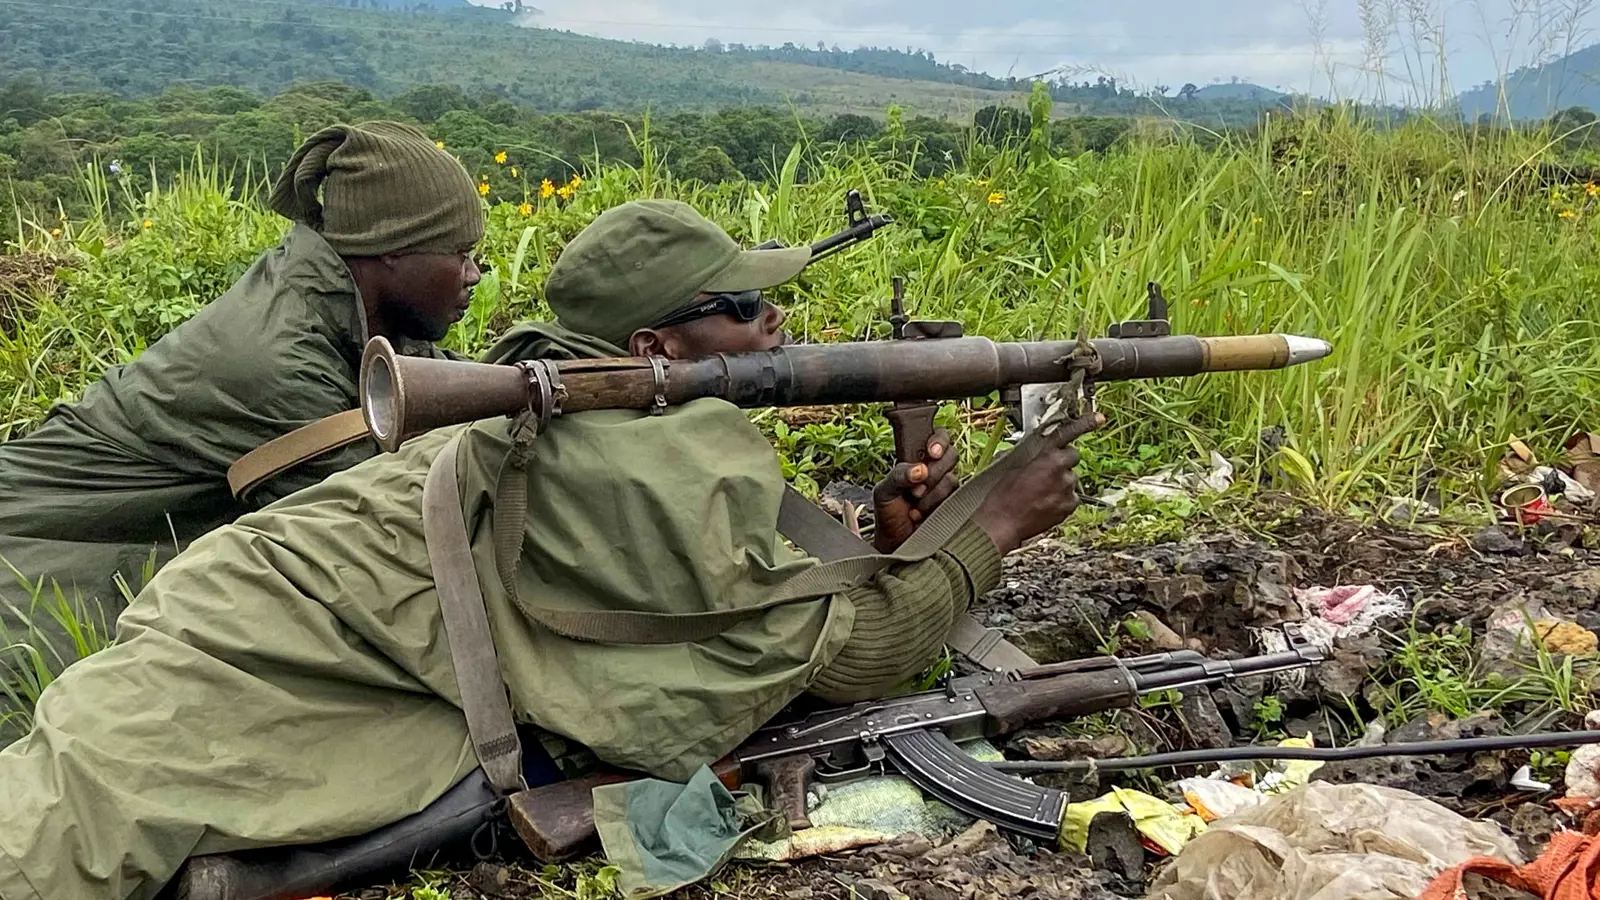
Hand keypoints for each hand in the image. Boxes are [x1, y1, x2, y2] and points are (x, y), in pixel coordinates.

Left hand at [872, 428, 958, 552]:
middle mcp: (935, 470)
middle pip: (951, 454)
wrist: (896, 543)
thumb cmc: (888, 515)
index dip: (939, 440)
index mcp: (917, 458)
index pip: (937, 437)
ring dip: (932, 494)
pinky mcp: (955, 504)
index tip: (931, 452)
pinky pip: (956, 497)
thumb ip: (898, 474)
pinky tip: (922, 513)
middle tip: (917, 487)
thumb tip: (921, 470)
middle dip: (935, 471)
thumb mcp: (884, 491)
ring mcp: (946, 487)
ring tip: (915, 505)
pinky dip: (937, 505)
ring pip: (952, 478)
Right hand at [972, 411, 1103, 554]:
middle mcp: (1062, 472)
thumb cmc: (1002, 495)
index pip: (1069, 435)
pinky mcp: (1069, 506)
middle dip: (1062, 462)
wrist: (1002, 523)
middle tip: (1046, 472)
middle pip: (1073, 458)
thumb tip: (1036, 453)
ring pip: (1071, 479)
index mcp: (1047, 457)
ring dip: (1061, 483)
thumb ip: (1030, 456)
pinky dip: (1062, 499)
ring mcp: (1067, 490)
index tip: (1099, 418)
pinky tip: (1045, 503)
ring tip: (1040, 493)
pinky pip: (1071, 497)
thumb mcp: (1012, 467)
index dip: (1085, 424)